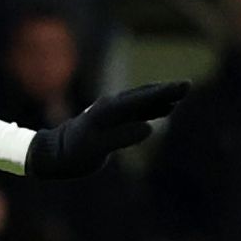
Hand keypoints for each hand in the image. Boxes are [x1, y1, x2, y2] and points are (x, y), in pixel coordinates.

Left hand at [24, 81, 188, 178]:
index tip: (182, 87)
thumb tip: (148, 129)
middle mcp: (110, 107)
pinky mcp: (111, 120)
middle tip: (188, 85)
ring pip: (141, 102)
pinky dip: (151, 108)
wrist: (53, 154)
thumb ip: (121, 137)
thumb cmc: (72, 154)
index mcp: (108, 111)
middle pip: (143, 96)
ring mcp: (111, 112)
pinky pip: (136, 111)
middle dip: (166, 91)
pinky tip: (164, 110)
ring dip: (160, 98)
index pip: (141, 99)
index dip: (163, 93)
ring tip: (181, 94)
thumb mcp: (95, 149)